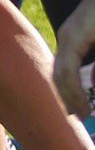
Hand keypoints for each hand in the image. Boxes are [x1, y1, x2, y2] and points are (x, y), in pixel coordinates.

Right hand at [54, 0, 94, 114]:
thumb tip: (93, 84)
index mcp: (73, 39)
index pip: (67, 75)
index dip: (76, 96)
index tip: (86, 113)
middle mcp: (65, 37)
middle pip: (58, 73)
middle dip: (68, 96)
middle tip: (80, 116)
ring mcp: (67, 34)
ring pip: (59, 67)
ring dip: (67, 88)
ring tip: (77, 106)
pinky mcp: (73, 33)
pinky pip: (66, 60)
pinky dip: (69, 77)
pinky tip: (79, 87)